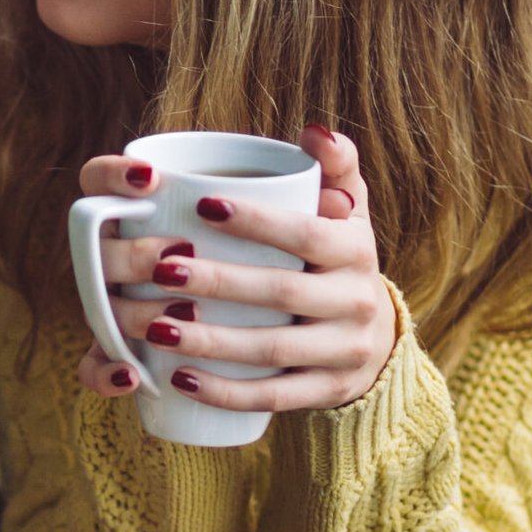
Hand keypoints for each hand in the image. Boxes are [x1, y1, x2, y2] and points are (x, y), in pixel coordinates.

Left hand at [75, 124, 397, 413]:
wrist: (376, 338)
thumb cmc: (337, 258)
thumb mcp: (348, 211)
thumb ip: (334, 166)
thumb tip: (313, 133)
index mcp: (356, 249)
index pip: (307, 233)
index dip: (257, 221)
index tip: (201, 206)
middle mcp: (358, 301)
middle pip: (282, 293)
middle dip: (218, 283)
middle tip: (160, 269)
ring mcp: (345, 352)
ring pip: (272, 351)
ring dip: (211, 342)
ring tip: (155, 328)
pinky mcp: (326, 392)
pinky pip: (274, 398)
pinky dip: (227, 392)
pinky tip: (180, 381)